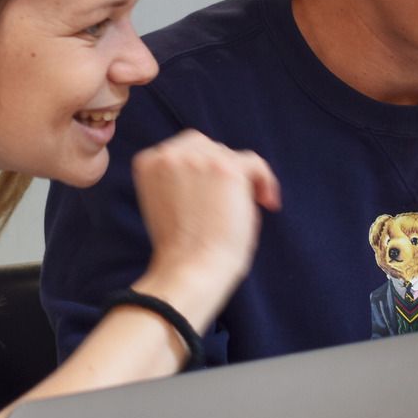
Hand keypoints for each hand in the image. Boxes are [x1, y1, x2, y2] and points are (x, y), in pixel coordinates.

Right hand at [132, 130, 280, 327]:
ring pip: (230, 155)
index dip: (203, 169)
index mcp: (148, 163)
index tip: (214, 194)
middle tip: (235, 200)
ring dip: (241, 180)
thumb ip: (183, 179)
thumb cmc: (182, 250)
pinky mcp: (225, 169)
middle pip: (208, 147)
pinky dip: (265, 181)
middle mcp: (169, 154)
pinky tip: (268, 203)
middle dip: (222, 171)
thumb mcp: (169, 203)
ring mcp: (197, 159)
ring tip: (249, 208)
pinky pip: (254, 163)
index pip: (182, 151)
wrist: (190, 270)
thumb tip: (221, 166)